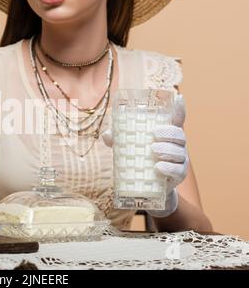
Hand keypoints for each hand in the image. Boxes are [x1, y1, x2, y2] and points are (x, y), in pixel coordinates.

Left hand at [102, 94, 188, 216]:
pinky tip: (159, 167)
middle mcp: (176, 146)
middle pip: (180, 135)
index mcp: (166, 135)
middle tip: (154, 134)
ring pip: (180, 153)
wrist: (147, 189)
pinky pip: (178, 171)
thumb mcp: (128, 148)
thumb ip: (118, 140)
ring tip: (153, 151)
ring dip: (168, 150)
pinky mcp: (177, 177)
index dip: (179, 109)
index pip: (176, 120)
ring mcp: (179, 162)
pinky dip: (169, 169)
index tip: (179, 98)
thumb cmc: (139, 161)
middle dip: (169, 133)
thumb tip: (107, 135)